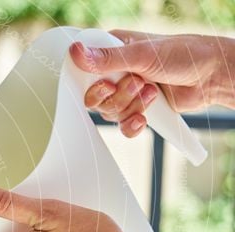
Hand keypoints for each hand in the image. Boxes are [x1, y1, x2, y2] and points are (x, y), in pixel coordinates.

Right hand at [70, 30, 234, 136]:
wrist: (210, 76)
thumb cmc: (182, 54)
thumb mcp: (142, 54)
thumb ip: (107, 59)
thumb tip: (76, 53)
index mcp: (111, 51)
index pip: (82, 69)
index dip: (87, 82)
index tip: (104, 84)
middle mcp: (114, 73)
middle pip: (93, 97)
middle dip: (116, 96)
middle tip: (137, 82)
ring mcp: (124, 93)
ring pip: (109, 112)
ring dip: (131, 106)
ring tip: (152, 91)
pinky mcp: (135, 110)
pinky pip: (122, 126)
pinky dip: (132, 125)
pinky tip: (144, 117)